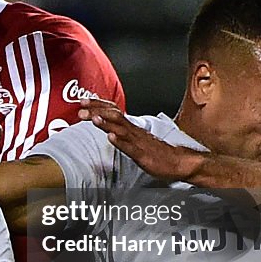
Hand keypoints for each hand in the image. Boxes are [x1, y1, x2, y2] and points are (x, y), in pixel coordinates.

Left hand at [80, 99, 200, 181]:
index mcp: (131, 127)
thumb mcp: (136, 138)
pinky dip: (120, 141)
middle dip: (97, 110)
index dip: (98, 104)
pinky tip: (111, 137)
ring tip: (94, 118)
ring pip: (121, 129)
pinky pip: (131, 147)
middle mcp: (134, 131)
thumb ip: (122, 130)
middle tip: (81, 107)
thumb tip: (106, 125)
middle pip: (114, 116)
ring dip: (107, 123)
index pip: (113, 110)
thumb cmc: (157, 151)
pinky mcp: (143, 156)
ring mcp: (139, 142)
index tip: (83, 100)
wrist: (179, 161)